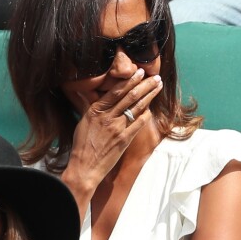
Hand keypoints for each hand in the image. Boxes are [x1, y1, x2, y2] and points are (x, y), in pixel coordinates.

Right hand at [62, 69, 163, 199]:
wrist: (85, 167)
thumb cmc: (82, 145)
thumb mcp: (83, 121)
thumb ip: (87, 105)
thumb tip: (83, 91)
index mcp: (96, 110)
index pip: (116, 91)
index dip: (130, 80)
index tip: (140, 72)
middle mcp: (107, 117)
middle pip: (130, 96)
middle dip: (145, 84)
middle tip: (156, 77)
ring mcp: (117, 128)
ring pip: (137, 107)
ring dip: (150, 95)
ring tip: (158, 87)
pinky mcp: (124, 139)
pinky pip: (139, 123)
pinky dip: (146, 114)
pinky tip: (151, 108)